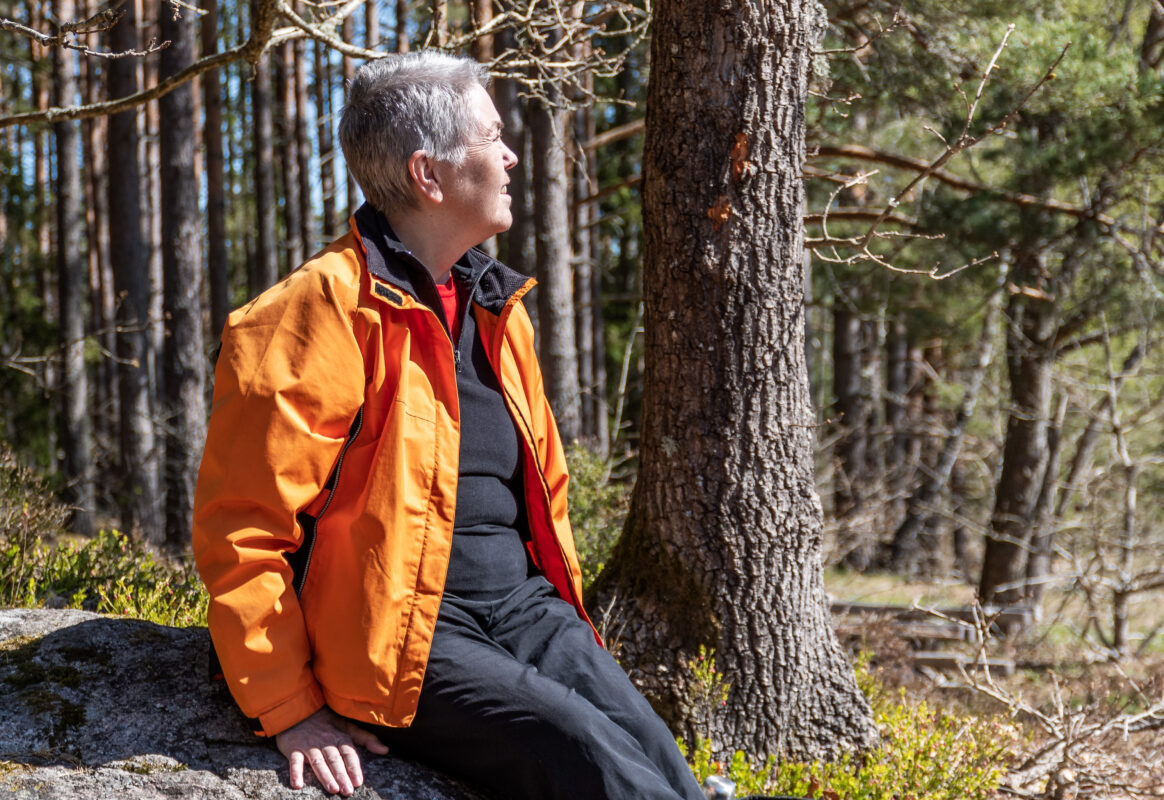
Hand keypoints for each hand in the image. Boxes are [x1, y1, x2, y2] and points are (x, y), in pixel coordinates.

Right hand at [275, 706, 389, 795]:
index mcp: (339, 737)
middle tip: (347, 791)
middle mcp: (325, 741)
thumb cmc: (326, 721)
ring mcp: (309, 745)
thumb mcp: (347, 726)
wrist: (300, 709)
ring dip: (325, 775)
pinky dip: (295, 772)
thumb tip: (385, 750)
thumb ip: (366, 739)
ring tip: (332, 789)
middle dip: (342, 775)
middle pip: (335, 760)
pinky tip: (297, 784)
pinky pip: (294, 760)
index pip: (349, 753)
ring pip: (318, 761)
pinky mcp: (293, 747)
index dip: (354, 767)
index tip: (358, 782)